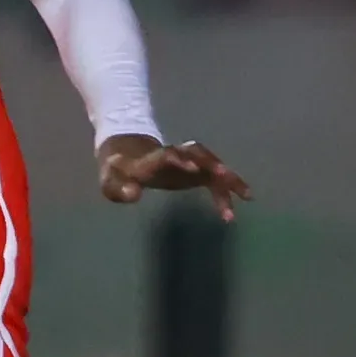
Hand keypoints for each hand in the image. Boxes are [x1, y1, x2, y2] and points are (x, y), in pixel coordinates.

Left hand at [99, 134, 250, 219]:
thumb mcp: (110, 181)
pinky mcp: (196, 172)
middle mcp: (174, 155)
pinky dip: (228, 189)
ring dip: (227, 178)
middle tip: (224, 176)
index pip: (166, 155)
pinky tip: (242, 202)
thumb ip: (118, 188)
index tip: (190, 168)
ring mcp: (187, 162)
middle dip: (210, 164)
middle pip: (196, 154)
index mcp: (151, 158)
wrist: (129, 155)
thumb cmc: (118, 171)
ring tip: (245, 196)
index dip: (177, 159)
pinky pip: (216, 179)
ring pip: (211, 165)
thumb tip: (131, 195)